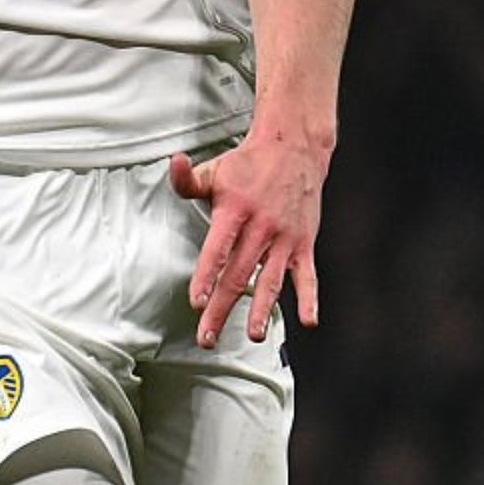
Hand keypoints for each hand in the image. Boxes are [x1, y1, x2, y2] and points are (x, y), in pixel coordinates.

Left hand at [167, 127, 327, 347]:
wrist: (296, 147)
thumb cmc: (249, 163)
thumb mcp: (214, 169)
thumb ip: (188, 179)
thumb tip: (174, 163)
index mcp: (235, 210)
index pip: (217, 249)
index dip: (206, 276)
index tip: (197, 302)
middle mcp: (261, 226)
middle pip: (238, 275)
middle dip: (221, 308)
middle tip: (207, 337)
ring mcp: (284, 237)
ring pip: (271, 280)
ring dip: (262, 310)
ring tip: (254, 336)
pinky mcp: (304, 243)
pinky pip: (307, 275)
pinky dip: (309, 298)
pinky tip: (308, 320)